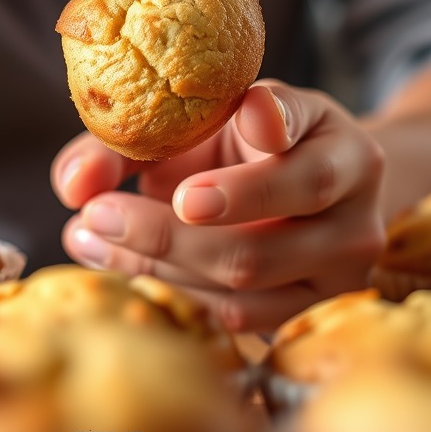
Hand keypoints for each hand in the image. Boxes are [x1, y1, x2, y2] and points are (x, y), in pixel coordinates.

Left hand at [51, 81, 386, 331]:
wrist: (314, 172)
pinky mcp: (313, 313)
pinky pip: (238, 320)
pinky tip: (119, 260)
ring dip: (153, 267)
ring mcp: (342, 276)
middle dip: (165, 239)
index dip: (245, 191)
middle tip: (98, 215)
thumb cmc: (252, 133)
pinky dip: (172, 291)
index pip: (304, 172)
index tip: (185, 196)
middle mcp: (356, 218)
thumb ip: (141, 132)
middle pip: (256, 250)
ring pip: (239, 293)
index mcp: (345, 151)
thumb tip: (74, 185)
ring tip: (90, 234)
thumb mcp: (213, 111)